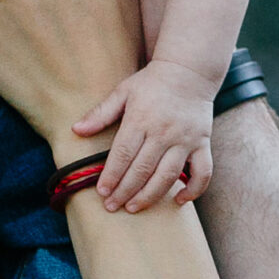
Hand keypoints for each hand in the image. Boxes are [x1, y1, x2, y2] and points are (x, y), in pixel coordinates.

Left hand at [74, 59, 215, 210]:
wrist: (189, 71)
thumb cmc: (151, 83)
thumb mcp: (123, 92)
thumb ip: (101, 113)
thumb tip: (76, 130)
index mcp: (141, 119)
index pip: (123, 154)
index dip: (111, 175)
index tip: (101, 192)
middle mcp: (164, 132)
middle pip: (142, 169)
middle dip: (125, 191)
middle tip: (112, 206)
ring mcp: (185, 140)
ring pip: (168, 175)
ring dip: (150, 196)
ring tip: (133, 207)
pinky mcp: (202, 144)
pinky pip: (203, 172)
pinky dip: (194, 190)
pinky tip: (179, 201)